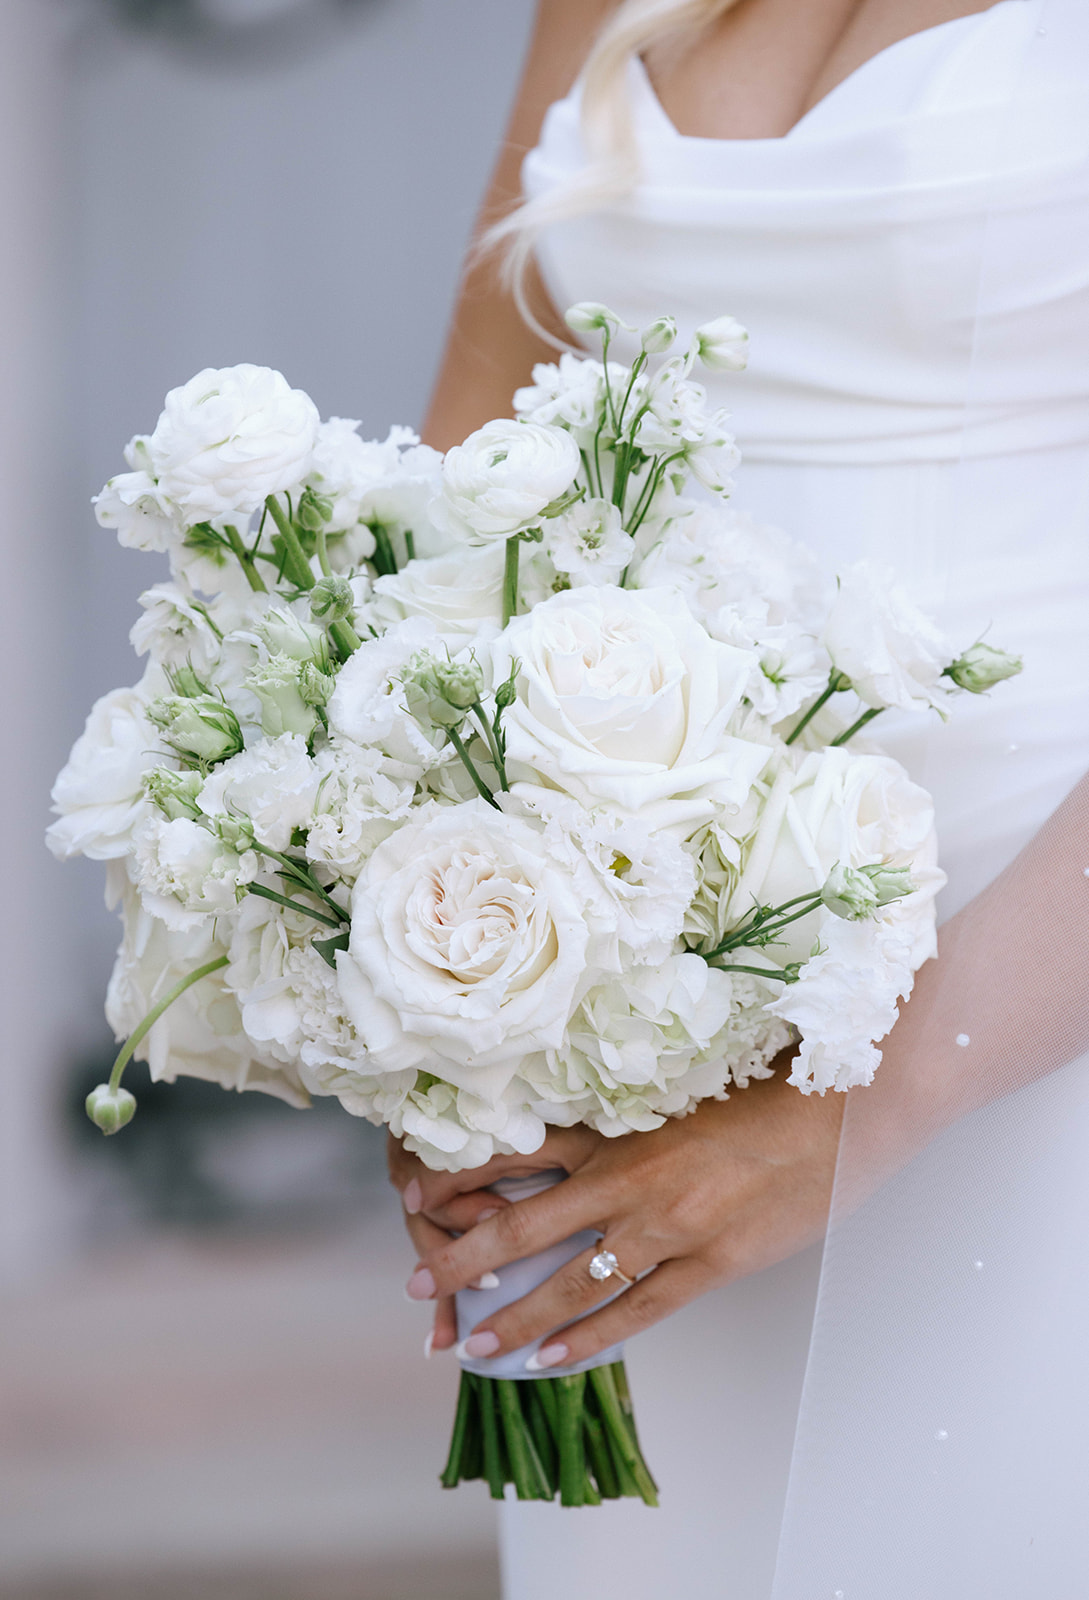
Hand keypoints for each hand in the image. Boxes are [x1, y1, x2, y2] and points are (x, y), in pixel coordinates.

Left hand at [388, 1061, 844, 1370]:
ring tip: (470, 1343)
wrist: (837, 1114)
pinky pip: (635, 1314)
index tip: (415, 1192)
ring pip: (570, 1284)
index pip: (516, 1150)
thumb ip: (625, 1121)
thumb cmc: (763, 1093)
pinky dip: (588, 1341)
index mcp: (617, 1129)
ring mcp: (666, 1228)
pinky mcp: (708, 1265)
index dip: (461, 1174)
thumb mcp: (677, 1093)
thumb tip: (576, 1140)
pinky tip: (551, 1363)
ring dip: (515, 1319)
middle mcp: (627, 1181)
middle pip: (523, 1226)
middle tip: (417, 1283)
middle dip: (462, 1259)